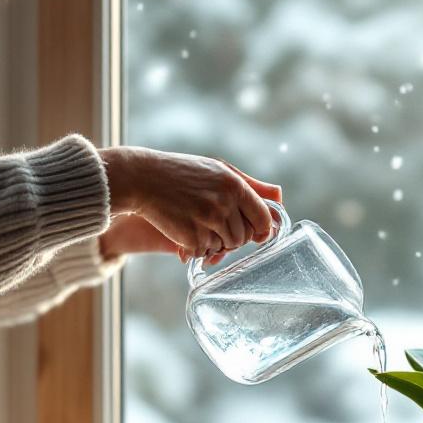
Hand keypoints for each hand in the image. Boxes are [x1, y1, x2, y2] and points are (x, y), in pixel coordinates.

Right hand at [100, 147, 282, 260]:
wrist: (143, 179)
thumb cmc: (182, 173)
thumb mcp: (219, 170)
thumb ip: (251, 185)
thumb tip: (279, 197)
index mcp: (234, 185)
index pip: (263, 218)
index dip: (262, 229)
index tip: (256, 233)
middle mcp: (224, 203)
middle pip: (245, 237)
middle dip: (235, 237)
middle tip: (217, 227)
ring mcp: (207, 221)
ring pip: (226, 246)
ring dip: (216, 243)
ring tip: (200, 226)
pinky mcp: (191, 237)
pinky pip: (206, 252)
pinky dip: (198, 248)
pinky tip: (187, 232)